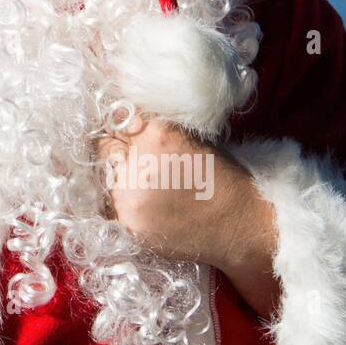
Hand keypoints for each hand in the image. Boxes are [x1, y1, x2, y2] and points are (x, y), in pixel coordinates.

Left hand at [96, 114, 281, 318]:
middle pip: (104, 150)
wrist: (242, 225)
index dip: (126, 131)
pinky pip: (109, 207)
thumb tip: (117, 118)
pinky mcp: (130, 226)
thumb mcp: (189, 135)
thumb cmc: (219, 177)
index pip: (116, 121)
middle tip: (144, 166)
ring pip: (103, 179)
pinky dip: (121, 203)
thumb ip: (150, 126)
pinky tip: (146, 204)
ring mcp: (131, 201)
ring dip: (116, 180)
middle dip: (118, 154)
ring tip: (149, 188)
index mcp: (158, 135)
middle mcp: (140, 167)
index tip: (134, 138)